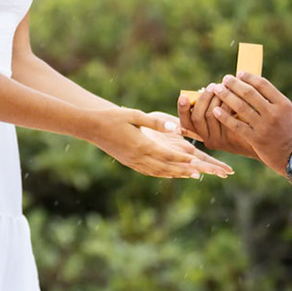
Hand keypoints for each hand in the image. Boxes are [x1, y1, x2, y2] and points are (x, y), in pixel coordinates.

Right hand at [89, 107, 234, 179]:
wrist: (91, 127)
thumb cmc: (113, 117)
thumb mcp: (134, 115)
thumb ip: (154, 122)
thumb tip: (173, 127)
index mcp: (141, 145)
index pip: (166, 155)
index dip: (182, 158)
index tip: (195, 160)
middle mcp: (138, 157)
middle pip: (165, 167)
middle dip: (182, 170)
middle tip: (199, 174)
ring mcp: (133, 162)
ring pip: (157, 172)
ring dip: (174, 174)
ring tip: (189, 175)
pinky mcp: (129, 163)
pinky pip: (148, 171)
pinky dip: (161, 173)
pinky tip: (169, 173)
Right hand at [177, 88, 259, 160]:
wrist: (264, 139)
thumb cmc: (243, 122)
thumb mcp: (225, 116)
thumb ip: (214, 107)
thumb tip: (210, 88)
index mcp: (203, 134)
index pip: (186, 123)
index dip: (182, 109)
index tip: (184, 96)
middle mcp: (208, 139)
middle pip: (197, 116)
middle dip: (204, 98)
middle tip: (213, 85)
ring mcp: (220, 140)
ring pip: (211, 114)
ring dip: (217, 97)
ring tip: (225, 86)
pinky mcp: (232, 137)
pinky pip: (225, 116)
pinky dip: (228, 102)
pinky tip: (235, 95)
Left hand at [207, 74, 291, 171]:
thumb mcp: (291, 115)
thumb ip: (276, 104)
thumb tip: (258, 91)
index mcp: (284, 104)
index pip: (263, 84)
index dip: (249, 77)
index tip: (239, 73)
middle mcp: (274, 113)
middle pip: (249, 93)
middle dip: (234, 84)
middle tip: (225, 78)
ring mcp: (264, 126)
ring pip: (240, 106)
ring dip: (226, 96)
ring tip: (217, 89)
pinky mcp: (256, 139)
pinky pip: (236, 125)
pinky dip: (224, 116)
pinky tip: (215, 111)